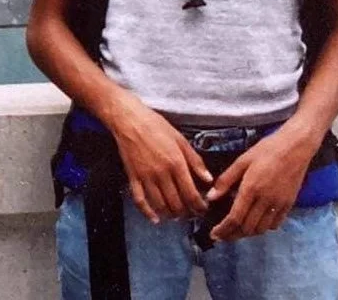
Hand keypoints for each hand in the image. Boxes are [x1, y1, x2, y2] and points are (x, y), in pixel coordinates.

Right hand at [108, 92, 212, 222]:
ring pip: (160, 205)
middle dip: (186, 212)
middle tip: (190, 212)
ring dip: (170, 214)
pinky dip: (147, 213)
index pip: (191, 193)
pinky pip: (140, 200)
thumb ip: (195, 160)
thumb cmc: (155, 125)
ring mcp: (146, 177)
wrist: (129, 119)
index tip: (202, 208)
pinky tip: (154, 219)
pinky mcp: (133, 177)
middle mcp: (162, 173)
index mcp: (176, 163)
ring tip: (176, 215)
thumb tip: (208, 179)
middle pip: (176, 203)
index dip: (199, 206)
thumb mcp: (180, 138)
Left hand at [207, 128, 315, 240]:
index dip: (224, 229)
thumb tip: (211, 197)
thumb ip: (226, 180)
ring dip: (248, 233)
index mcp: (251, 188)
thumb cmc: (267, 150)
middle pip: (248, 228)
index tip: (215, 234)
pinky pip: (275, 224)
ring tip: (237, 231)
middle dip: (233, 235)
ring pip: (261, 229)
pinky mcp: (289, 204)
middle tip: (223, 235)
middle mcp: (265, 199)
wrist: (295, 147)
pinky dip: (264, 228)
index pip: (235, 217)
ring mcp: (279, 204)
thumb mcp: (242, 160)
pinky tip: (257, 223)